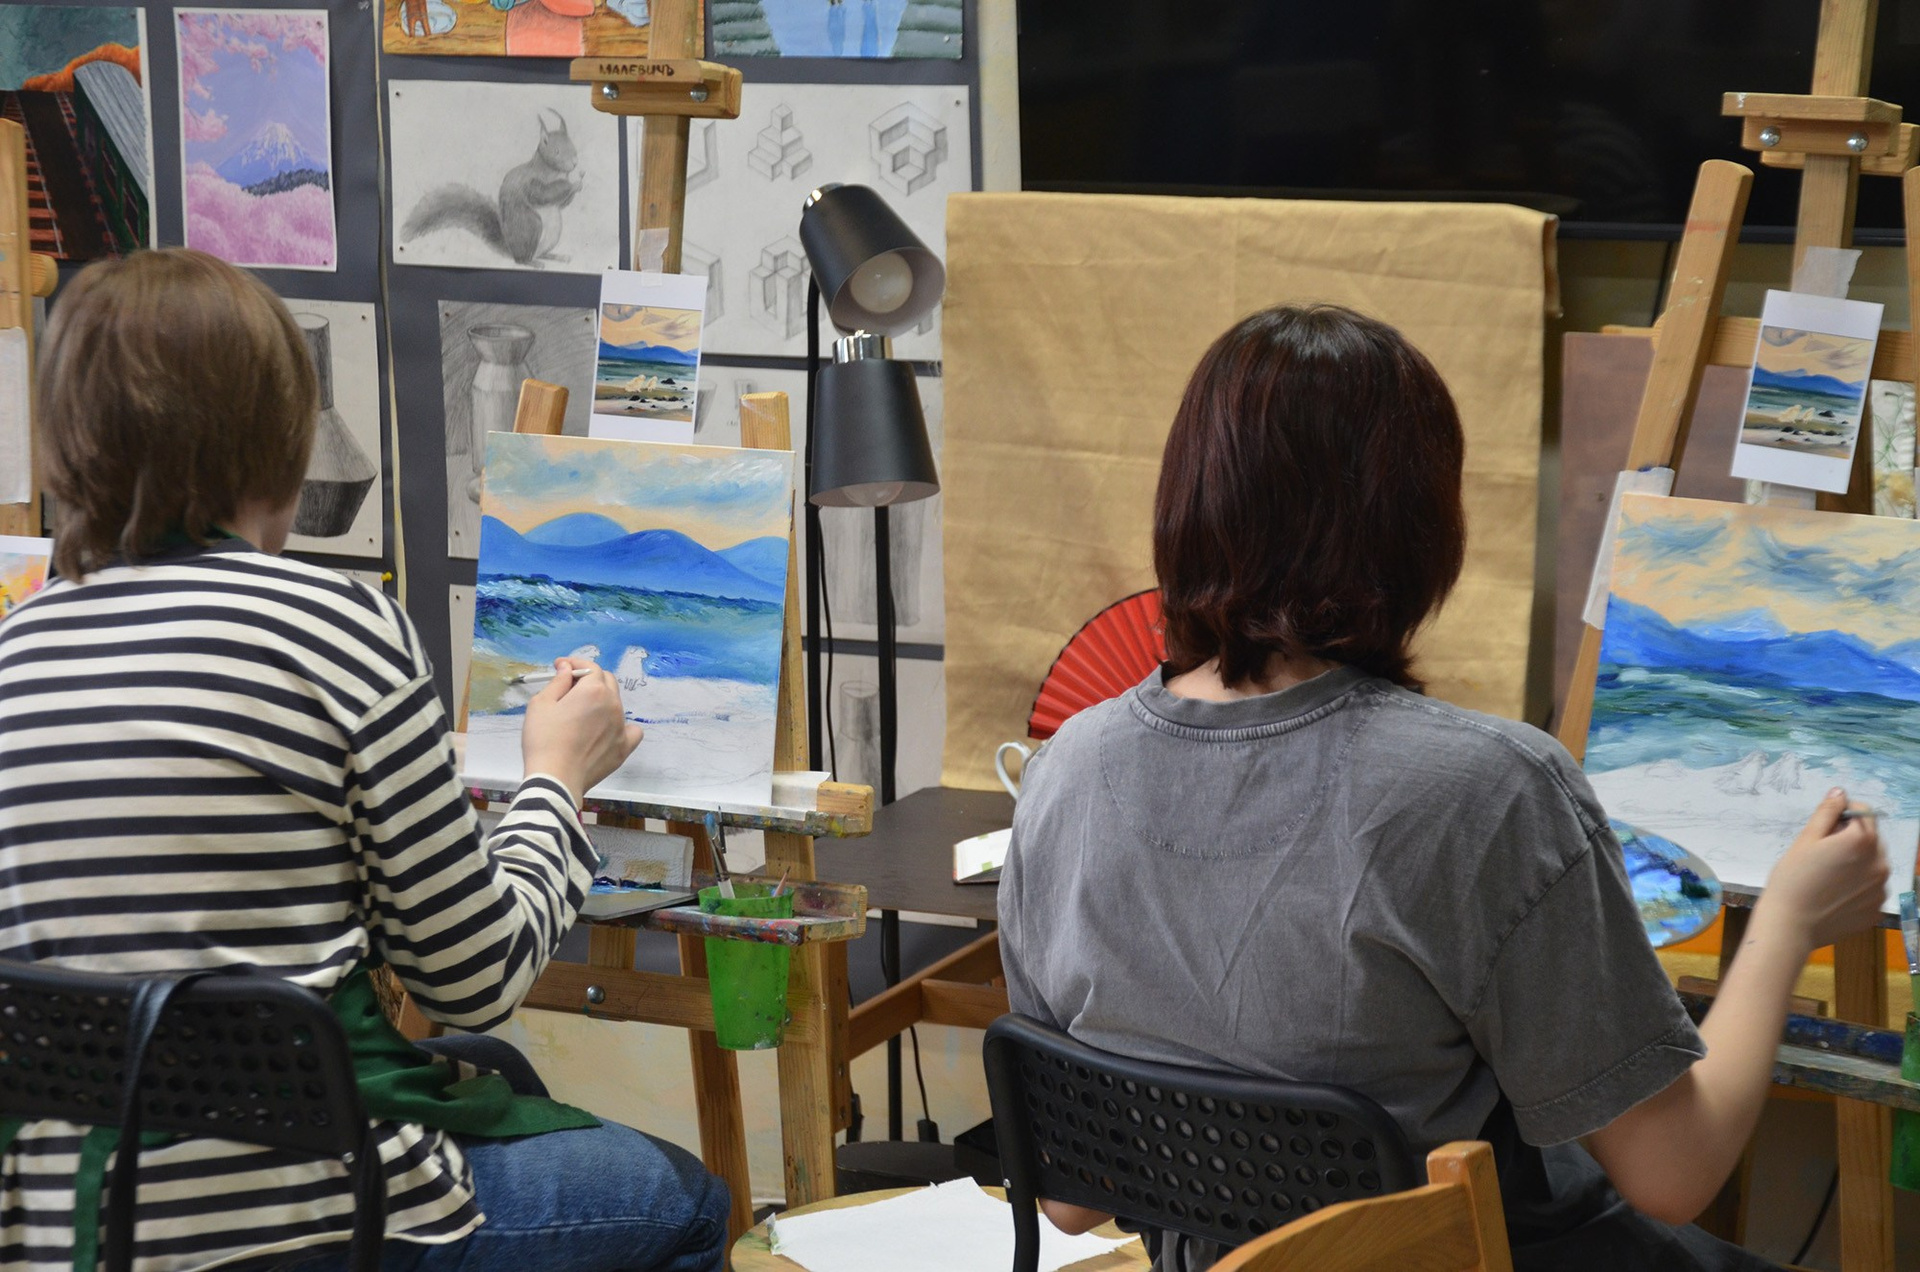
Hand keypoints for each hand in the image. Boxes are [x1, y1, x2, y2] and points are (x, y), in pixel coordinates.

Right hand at [519, 658, 642, 802]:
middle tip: (568, 688)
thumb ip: (558, 681)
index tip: (560, 667)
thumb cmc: (544, 739)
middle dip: (589, 679)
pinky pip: (631, 730)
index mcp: (594, 690)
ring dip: (602, 700)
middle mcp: (613, 704)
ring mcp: (622, 726)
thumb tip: (567, 667)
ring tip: (583, 712)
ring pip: (616, 703)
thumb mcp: (541, 703)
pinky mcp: (624, 748)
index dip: (574, 664)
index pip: (590, 668)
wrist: (556, 778)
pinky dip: (622, 726)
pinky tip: (608, 730)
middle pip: (606, 681)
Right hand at [1759, 788, 1888, 952]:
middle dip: (1852, 840)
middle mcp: (1880, 863)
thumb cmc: (1792, 879)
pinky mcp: (1877, 909)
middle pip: (1871, 839)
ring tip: (1828, 878)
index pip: (1863, 813)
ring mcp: (1881, 889)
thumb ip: (1827, 813)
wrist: (1790, 925)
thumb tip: (1840, 792)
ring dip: (1857, 864)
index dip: (1841, 817)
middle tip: (1822, 856)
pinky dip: (1858, 888)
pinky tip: (1834, 895)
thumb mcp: (1805, 840)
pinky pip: (1871, 889)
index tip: (1822, 832)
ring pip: (1873, 865)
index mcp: (1862, 841)